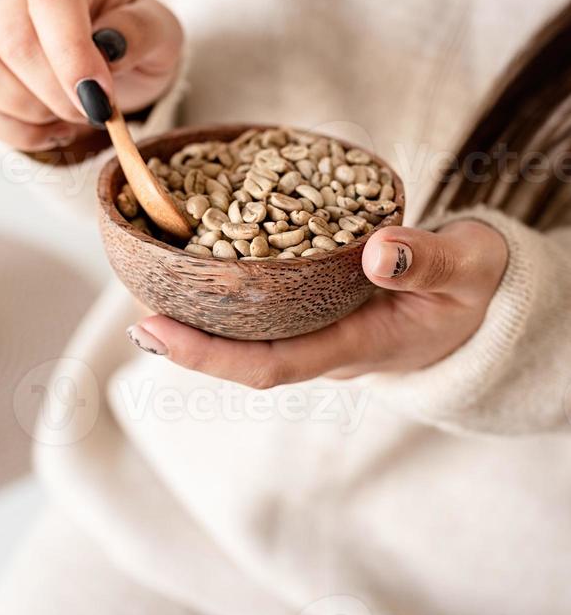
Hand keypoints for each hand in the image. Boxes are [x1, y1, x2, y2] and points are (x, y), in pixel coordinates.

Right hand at [0, 0, 182, 150]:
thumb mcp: (161, 31)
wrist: (118, 59)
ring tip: (73, 115)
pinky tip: (55, 126)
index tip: (100, 98)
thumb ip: (140, 32)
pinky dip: (22, 132)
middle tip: (96, 111)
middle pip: (13, 41)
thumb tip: (108, 46)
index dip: (72, 55)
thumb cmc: (137, 36)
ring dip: (34, 112)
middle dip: (58, 93)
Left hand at [127, 221, 507, 387]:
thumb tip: (381, 250)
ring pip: (248, 330)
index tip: (151, 330)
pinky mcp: (318, 303)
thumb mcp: (467, 270)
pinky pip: (264, 303)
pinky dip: (226, 284)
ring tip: (151, 275)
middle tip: (133, 300)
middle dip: (184, 338)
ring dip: (199, 310)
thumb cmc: (473, 286)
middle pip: (241, 353)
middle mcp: (325, 342)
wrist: (480, 300)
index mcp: (355, 345)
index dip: (206, 355)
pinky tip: (199, 256)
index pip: (268, 364)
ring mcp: (319, 326)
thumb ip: (430, 261)